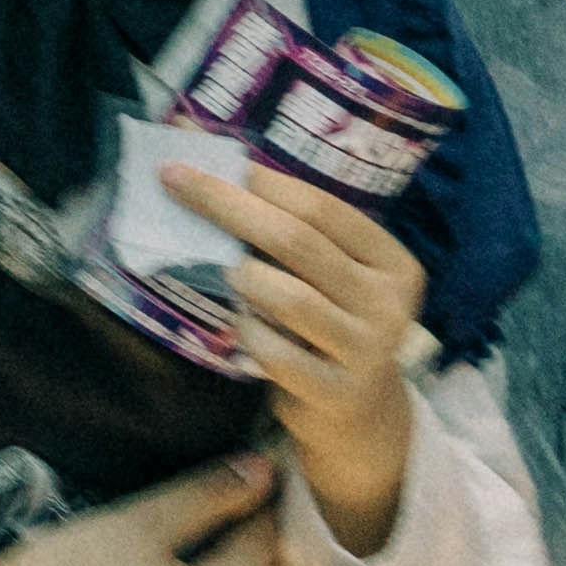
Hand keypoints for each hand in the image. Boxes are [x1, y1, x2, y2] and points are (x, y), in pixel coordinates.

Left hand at [174, 155, 431, 551]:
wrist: (360, 414)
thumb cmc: (329, 322)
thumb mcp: (330, 276)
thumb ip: (290, 229)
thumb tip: (206, 160)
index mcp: (392, 263)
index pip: (322, 207)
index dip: (259, 177)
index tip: (197, 152)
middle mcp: (389, 305)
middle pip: (299, 242)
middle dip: (228, 205)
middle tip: (172, 180)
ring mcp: (368, 352)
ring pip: (290, 297)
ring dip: (240, 274)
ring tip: (214, 264)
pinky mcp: (337, 393)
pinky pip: (275, 351)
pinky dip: (245, 331)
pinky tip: (235, 324)